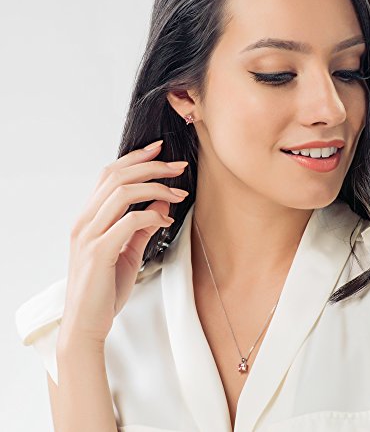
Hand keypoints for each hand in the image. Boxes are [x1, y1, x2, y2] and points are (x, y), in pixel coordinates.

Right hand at [58, 140, 188, 348]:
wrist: (86, 324)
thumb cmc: (105, 288)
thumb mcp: (127, 251)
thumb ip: (142, 226)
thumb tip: (162, 201)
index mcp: (89, 218)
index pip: (110, 175)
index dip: (135, 158)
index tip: (160, 149)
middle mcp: (84, 221)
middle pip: (117, 176)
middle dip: (152, 166)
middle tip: (179, 166)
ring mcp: (89, 236)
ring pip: (122, 193)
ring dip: (156, 187)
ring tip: (179, 192)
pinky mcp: (98, 252)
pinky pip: (128, 222)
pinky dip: (152, 216)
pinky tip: (167, 221)